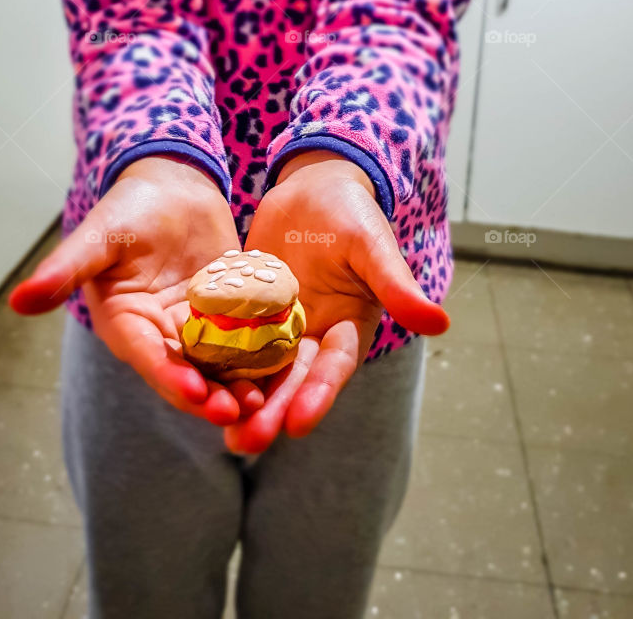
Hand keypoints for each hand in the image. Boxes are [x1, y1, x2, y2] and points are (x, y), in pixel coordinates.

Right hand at [7, 155, 264, 425]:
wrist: (173, 184)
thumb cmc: (128, 206)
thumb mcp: (98, 235)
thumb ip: (65, 270)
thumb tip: (17, 301)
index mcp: (126, 325)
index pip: (150, 359)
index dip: (172, 378)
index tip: (197, 394)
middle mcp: (160, 335)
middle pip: (188, 374)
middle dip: (213, 396)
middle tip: (243, 411)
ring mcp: (195, 327)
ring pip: (219, 366)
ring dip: (241, 385)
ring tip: (268, 400)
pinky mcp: (226, 314)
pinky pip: (245, 340)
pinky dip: (263, 356)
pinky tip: (290, 366)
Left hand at [222, 152, 448, 453]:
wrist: (313, 189)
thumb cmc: (351, 213)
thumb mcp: (373, 246)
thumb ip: (397, 285)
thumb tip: (440, 322)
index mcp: (347, 328)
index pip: (333, 366)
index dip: (319, 394)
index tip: (299, 423)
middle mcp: (312, 337)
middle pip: (292, 381)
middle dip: (271, 411)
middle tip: (246, 442)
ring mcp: (278, 328)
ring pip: (260, 372)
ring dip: (243, 401)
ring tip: (222, 433)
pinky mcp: (248, 314)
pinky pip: (230, 341)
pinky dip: (216, 363)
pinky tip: (192, 383)